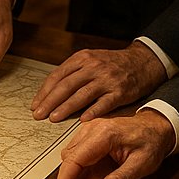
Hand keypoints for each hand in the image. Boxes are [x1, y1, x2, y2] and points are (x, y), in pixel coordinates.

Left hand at [31, 41, 167, 122]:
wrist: (143, 61)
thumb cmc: (112, 64)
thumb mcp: (91, 59)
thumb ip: (73, 72)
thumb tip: (50, 91)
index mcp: (82, 58)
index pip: (58, 76)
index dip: (44, 92)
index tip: (35, 105)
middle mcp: (93, 67)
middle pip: (66, 86)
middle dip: (50, 102)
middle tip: (38, 115)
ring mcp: (107, 79)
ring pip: (82, 95)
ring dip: (66, 108)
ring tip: (53, 119)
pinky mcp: (121, 91)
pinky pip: (104, 103)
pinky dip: (92, 112)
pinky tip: (82, 120)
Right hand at [53, 111, 175, 178]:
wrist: (156, 127)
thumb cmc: (151, 142)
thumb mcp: (142, 165)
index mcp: (104, 135)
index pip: (75, 159)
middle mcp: (92, 128)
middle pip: (68, 156)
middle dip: (66, 178)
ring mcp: (88, 128)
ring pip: (69, 153)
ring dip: (71, 171)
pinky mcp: (88, 131)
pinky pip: (75, 149)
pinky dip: (76, 164)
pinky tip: (85, 176)